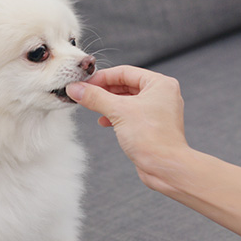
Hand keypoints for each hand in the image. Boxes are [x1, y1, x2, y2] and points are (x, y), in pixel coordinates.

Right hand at [66, 65, 188, 190]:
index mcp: (159, 84)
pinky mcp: (152, 126)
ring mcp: (158, 111)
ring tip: (92, 107)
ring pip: (127, 100)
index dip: (102, 77)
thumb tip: (76, 89)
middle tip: (84, 94)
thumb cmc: (152, 138)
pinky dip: (116, 116)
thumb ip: (95, 97)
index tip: (84, 83)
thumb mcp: (118, 112)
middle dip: (104, 91)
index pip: (125, 72)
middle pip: (125, 85)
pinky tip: (104, 122)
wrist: (165, 167)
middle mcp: (161, 95)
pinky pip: (130, 114)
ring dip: (108, 104)